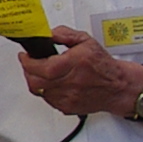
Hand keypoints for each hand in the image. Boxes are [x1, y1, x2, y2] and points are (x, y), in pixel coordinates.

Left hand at [22, 25, 142, 116]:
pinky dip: (46, 91)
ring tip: (41, 73)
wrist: (117, 86)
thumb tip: (49, 34)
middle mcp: (68, 82)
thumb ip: (65, 34)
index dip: (27, 61)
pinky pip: (48, 100)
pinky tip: (52, 84)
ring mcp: (67, 97)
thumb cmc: (104, 66)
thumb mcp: (86, 41)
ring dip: (36, 81)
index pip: (39, 66)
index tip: (25, 56)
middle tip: (30, 64)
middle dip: (28, 71)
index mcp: (71, 64)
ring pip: (39, 92)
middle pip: (34, 82)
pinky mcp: (67, 107)